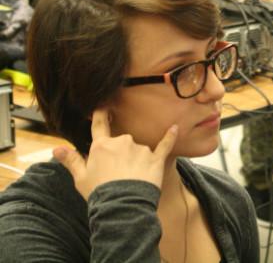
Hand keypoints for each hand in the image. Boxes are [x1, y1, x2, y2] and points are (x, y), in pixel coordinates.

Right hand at [53, 109, 177, 199]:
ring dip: (137, 160)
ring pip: (139, 149)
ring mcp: (140, 150)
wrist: (123, 207)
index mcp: (102, 146)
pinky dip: (170, 136)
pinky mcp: (156, 159)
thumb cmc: (100, 194)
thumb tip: (56, 149)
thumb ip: (71, 160)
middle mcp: (122, 142)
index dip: (102, 114)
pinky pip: (164, 145)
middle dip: (121, 154)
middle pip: (121, 142)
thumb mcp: (80, 178)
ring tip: (132, 180)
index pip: (100, 125)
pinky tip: (175, 128)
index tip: (104, 105)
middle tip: (117, 175)